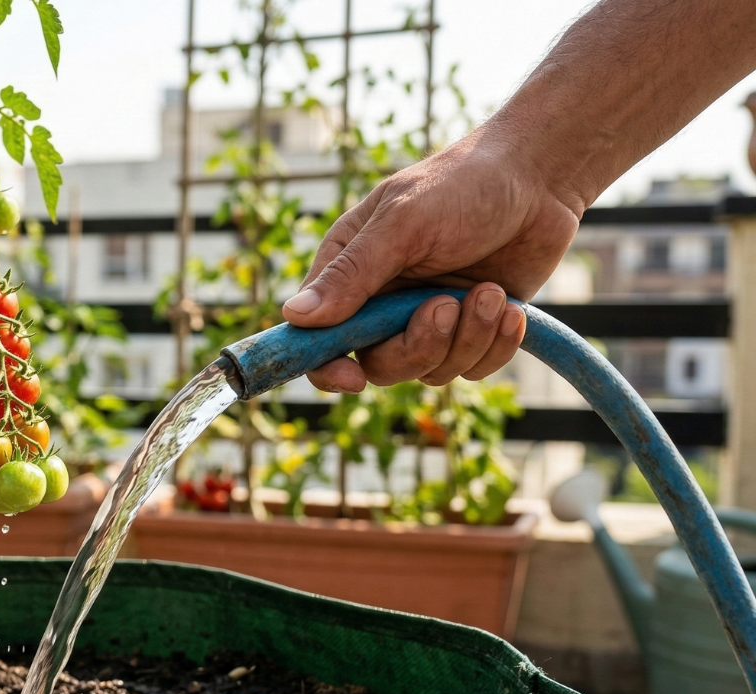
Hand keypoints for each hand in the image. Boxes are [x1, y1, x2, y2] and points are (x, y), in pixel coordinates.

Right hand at [284, 134, 582, 391]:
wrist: (538, 178)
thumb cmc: (462, 185)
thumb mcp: (402, 223)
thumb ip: (351, 273)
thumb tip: (293, 316)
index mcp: (348, 272)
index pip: (317, 338)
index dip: (326, 366)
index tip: (352, 378)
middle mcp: (382, 303)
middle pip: (379, 366)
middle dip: (418, 346)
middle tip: (446, 305)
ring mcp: (428, 319)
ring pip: (431, 371)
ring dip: (466, 339)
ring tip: (490, 292)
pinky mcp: (472, 330)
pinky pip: (473, 368)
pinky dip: (495, 346)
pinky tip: (510, 309)